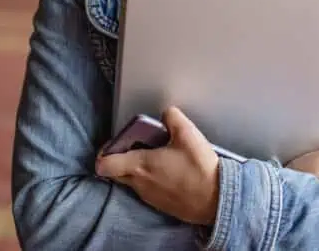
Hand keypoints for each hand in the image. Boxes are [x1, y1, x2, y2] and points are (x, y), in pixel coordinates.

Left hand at [96, 107, 219, 225]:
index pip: (104, 164)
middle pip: (115, 173)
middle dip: (119, 159)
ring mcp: (148, 196)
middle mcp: (139, 183)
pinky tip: (167, 171)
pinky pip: (145, 189)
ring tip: (156, 156)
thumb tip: (166, 113)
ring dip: (136, 169)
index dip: (104, 153)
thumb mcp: (188, 134)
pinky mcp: (159, 204)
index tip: (115, 144)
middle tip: (136, 146)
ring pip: (131, 181)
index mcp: (140, 165)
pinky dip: (149, 179)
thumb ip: (172, 117)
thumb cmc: (198, 168)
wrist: (215, 199)